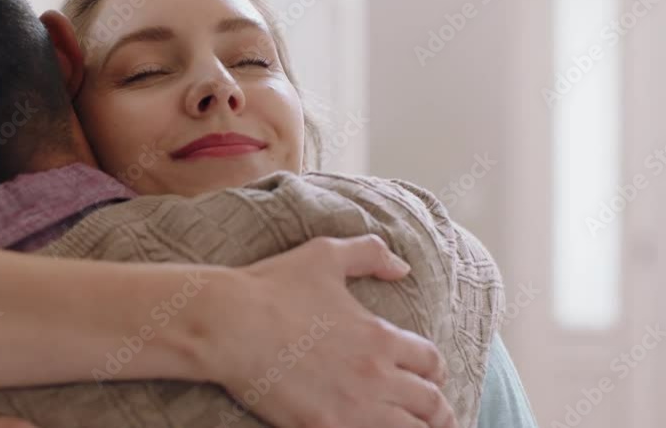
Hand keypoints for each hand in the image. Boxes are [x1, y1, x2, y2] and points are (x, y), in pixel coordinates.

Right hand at [205, 235, 456, 427]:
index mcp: (380, 336)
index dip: (435, 371)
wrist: (228, 325)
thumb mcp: (325, 255)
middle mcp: (375, 376)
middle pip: (430, 404)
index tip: (430, 376)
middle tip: (435, 415)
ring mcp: (352, 409)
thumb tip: (402, 267)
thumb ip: (369, 253)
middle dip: (437, 410)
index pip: (431, 362)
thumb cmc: (272, 287)